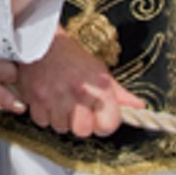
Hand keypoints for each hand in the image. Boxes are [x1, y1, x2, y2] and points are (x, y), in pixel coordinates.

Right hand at [14, 31, 144, 137]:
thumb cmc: (72, 57)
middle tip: (77, 110)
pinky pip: (42, 121)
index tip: (98, 119)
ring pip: (61, 128)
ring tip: (61, 102)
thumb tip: (139, 106)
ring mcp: (56, 97)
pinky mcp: (36, 98)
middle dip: (79, 123)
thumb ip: (119, 93)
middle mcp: (79, 93)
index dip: (103, 125)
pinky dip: (44, 115)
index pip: (108, 126)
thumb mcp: (100, 72)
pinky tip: (48, 101)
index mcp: (99, 88)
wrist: (43, 42)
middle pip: (82, 131)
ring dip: (61, 119)